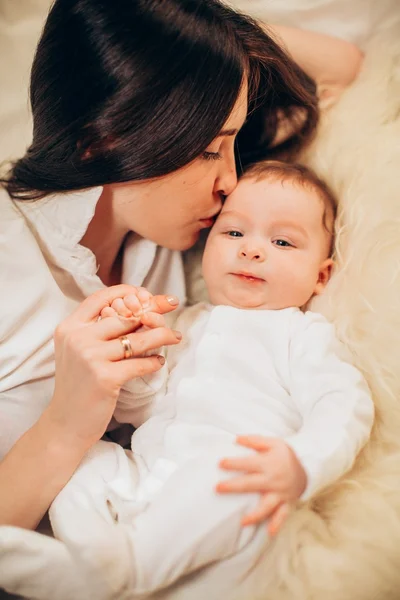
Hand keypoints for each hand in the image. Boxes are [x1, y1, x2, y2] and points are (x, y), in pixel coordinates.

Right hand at [45, 285, 180, 451]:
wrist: (66, 423)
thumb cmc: (79, 385)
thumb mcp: (79, 351)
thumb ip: (100, 331)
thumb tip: (139, 311)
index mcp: (69, 327)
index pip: (100, 298)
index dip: (126, 292)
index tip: (147, 295)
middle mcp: (77, 338)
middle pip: (125, 317)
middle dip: (153, 312)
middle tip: (171, 310)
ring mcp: (90, 357)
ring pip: (137, 339)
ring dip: (161, 336)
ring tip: (175, 337)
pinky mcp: (104, 377)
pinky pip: (138, 363)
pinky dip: (153, 362)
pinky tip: (159, 361)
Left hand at [217, 436, 306, 535]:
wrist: (307, 469)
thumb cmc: (285, 456)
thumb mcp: (273, 443)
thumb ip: (255, 440)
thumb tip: (237, 439)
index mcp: (269, 463)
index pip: (248, 463)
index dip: (234, 463)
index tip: (220, 463)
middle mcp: (273, 480)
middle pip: (250, 484)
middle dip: (233, 487)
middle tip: (217, 488)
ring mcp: (280, 494)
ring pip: (266, 505)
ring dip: (254, 514)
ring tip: (242, 521)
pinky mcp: (286, 503)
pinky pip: (282, 515)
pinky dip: (277, 524)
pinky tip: (269, 532)